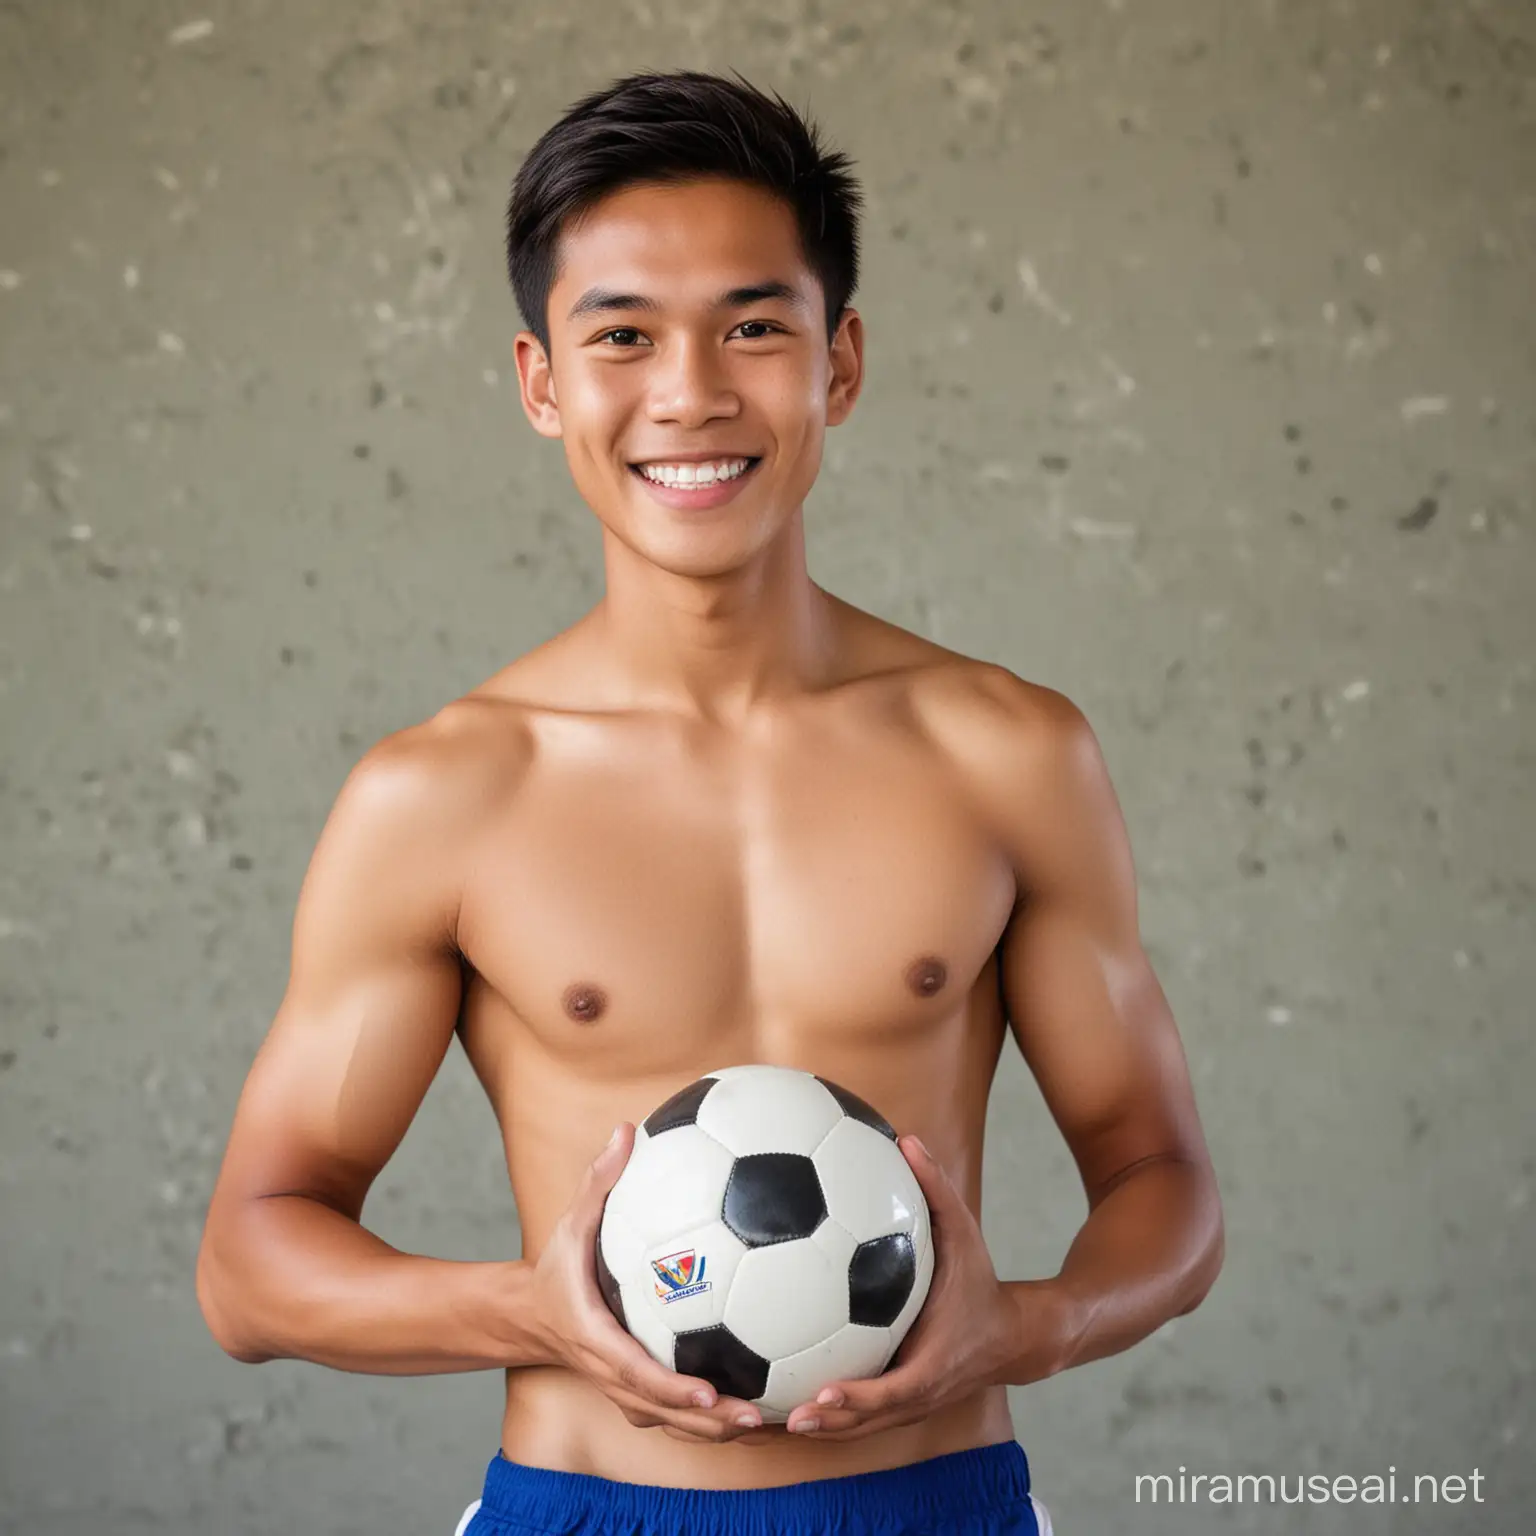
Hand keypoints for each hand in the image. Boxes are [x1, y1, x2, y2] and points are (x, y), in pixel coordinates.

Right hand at [529, 1122, 766, 1443]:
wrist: (528, 1316)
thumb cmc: (556, 1267)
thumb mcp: (569, 1224)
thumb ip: (598, 1182)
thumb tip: (626, 1131)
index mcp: (596, 1339)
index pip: (636, 1372)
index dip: (672, 1388)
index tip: (709, 1391)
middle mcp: (612, 1374)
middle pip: (663, 1412)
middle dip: (707, 1421)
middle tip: (756, 1417)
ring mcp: (623, 1390)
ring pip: (670, 1423)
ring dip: (714, 1428)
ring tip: (765, 1422)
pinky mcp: (635, 1393)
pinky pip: (672, 1414)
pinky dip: (705, 1419)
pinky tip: (752, 1407)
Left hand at [783, 1136, 1026, 1441]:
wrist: (1014, 1337)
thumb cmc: (981, 1283)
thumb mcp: (966, 1234)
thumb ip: (937, 1190)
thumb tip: (908, 1138)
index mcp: (932, 1363)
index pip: (892, 1391)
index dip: (857, 1399)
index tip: (820, 1395)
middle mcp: (918, 1393)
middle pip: (867, 1423)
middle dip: (827, 1425)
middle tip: (783, 1418)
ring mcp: (909, 1405)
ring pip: (860, 1428)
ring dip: (821, 1430)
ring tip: (770, 1422)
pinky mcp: (900, 1404)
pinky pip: (861, 1417)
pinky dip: (830, 1417)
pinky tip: (784, 1400)